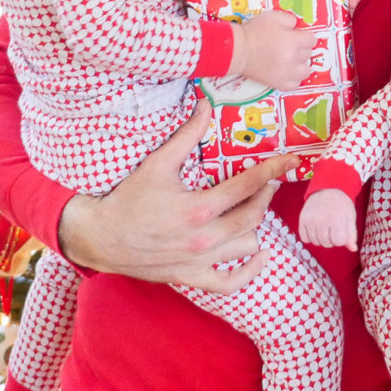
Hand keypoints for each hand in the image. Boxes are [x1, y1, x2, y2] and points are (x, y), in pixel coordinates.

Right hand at [58, 101, 292, 289]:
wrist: (101, 237)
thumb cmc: (128, 198)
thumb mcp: (157, 163)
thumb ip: (186, 136)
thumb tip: (205, 106)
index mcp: (197, 208)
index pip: (246, 186)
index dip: (271, 170)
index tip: (288, 161)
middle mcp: (203, 238)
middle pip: (253, 216)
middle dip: (266, 196)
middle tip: (270, 182)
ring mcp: (199, 261)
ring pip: (247, 246)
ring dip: (255, 227)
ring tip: (253, 210)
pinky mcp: (191, 277)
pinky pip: (229, 283)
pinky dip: (248, 271)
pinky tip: (258, 255)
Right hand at [230, 9, 315, 88]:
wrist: (238, 50)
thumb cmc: (253, 33)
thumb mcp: (272, 16)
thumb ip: (289, 20)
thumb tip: (296, 26)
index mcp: (293, 42)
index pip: (312, 40)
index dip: (305, 36)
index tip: (299, 36)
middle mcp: (293, 58)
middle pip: (308, 54)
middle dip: (301, 48)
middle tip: (291, 46)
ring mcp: (287, 73)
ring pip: (305, 71)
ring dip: (301, 65)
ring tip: (292, 60)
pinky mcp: (279, 83)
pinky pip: (295, 84)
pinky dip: (293, 79)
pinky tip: (287, 72)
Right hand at [299, 188, 357, 250]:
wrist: (327, 188)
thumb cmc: (341, 204)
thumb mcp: (350, 216)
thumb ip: (351, 234)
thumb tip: (353, 249)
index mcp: (336, 218)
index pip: (338, 242)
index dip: (341, 238)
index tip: (341, 230)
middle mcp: (321, 219)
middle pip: (327, 243)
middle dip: (332, 239)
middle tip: (333, 228)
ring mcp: (310, 219)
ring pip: (316, 242)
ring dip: (321, 239)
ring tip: (325, 227)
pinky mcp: (302, 219)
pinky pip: (305, 238)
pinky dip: (310, 237)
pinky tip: (316, 229)